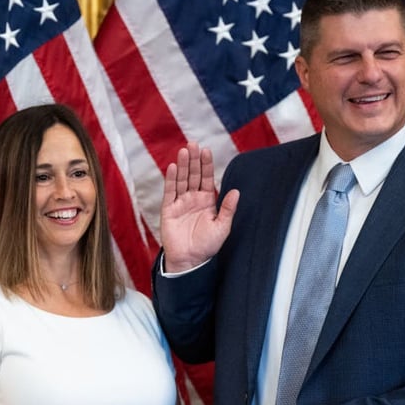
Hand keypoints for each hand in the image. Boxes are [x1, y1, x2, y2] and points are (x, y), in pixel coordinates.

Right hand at [160, 142, 238, 271]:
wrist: (190, 261)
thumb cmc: (207, 246)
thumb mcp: (222, 227)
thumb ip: (228, 209)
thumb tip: (235, 191)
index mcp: (207, 201)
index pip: (206, 178)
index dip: (206, 165)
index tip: (206, 151)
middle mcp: (193, 199)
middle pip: (193, 175)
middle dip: (194, 160)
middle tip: (193, 144)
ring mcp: (180, 203)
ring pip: (182, 180)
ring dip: (183, 165)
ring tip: (184, 151)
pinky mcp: (169, 209)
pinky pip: (170, 192)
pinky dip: (171, 179)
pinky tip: (174, 167)